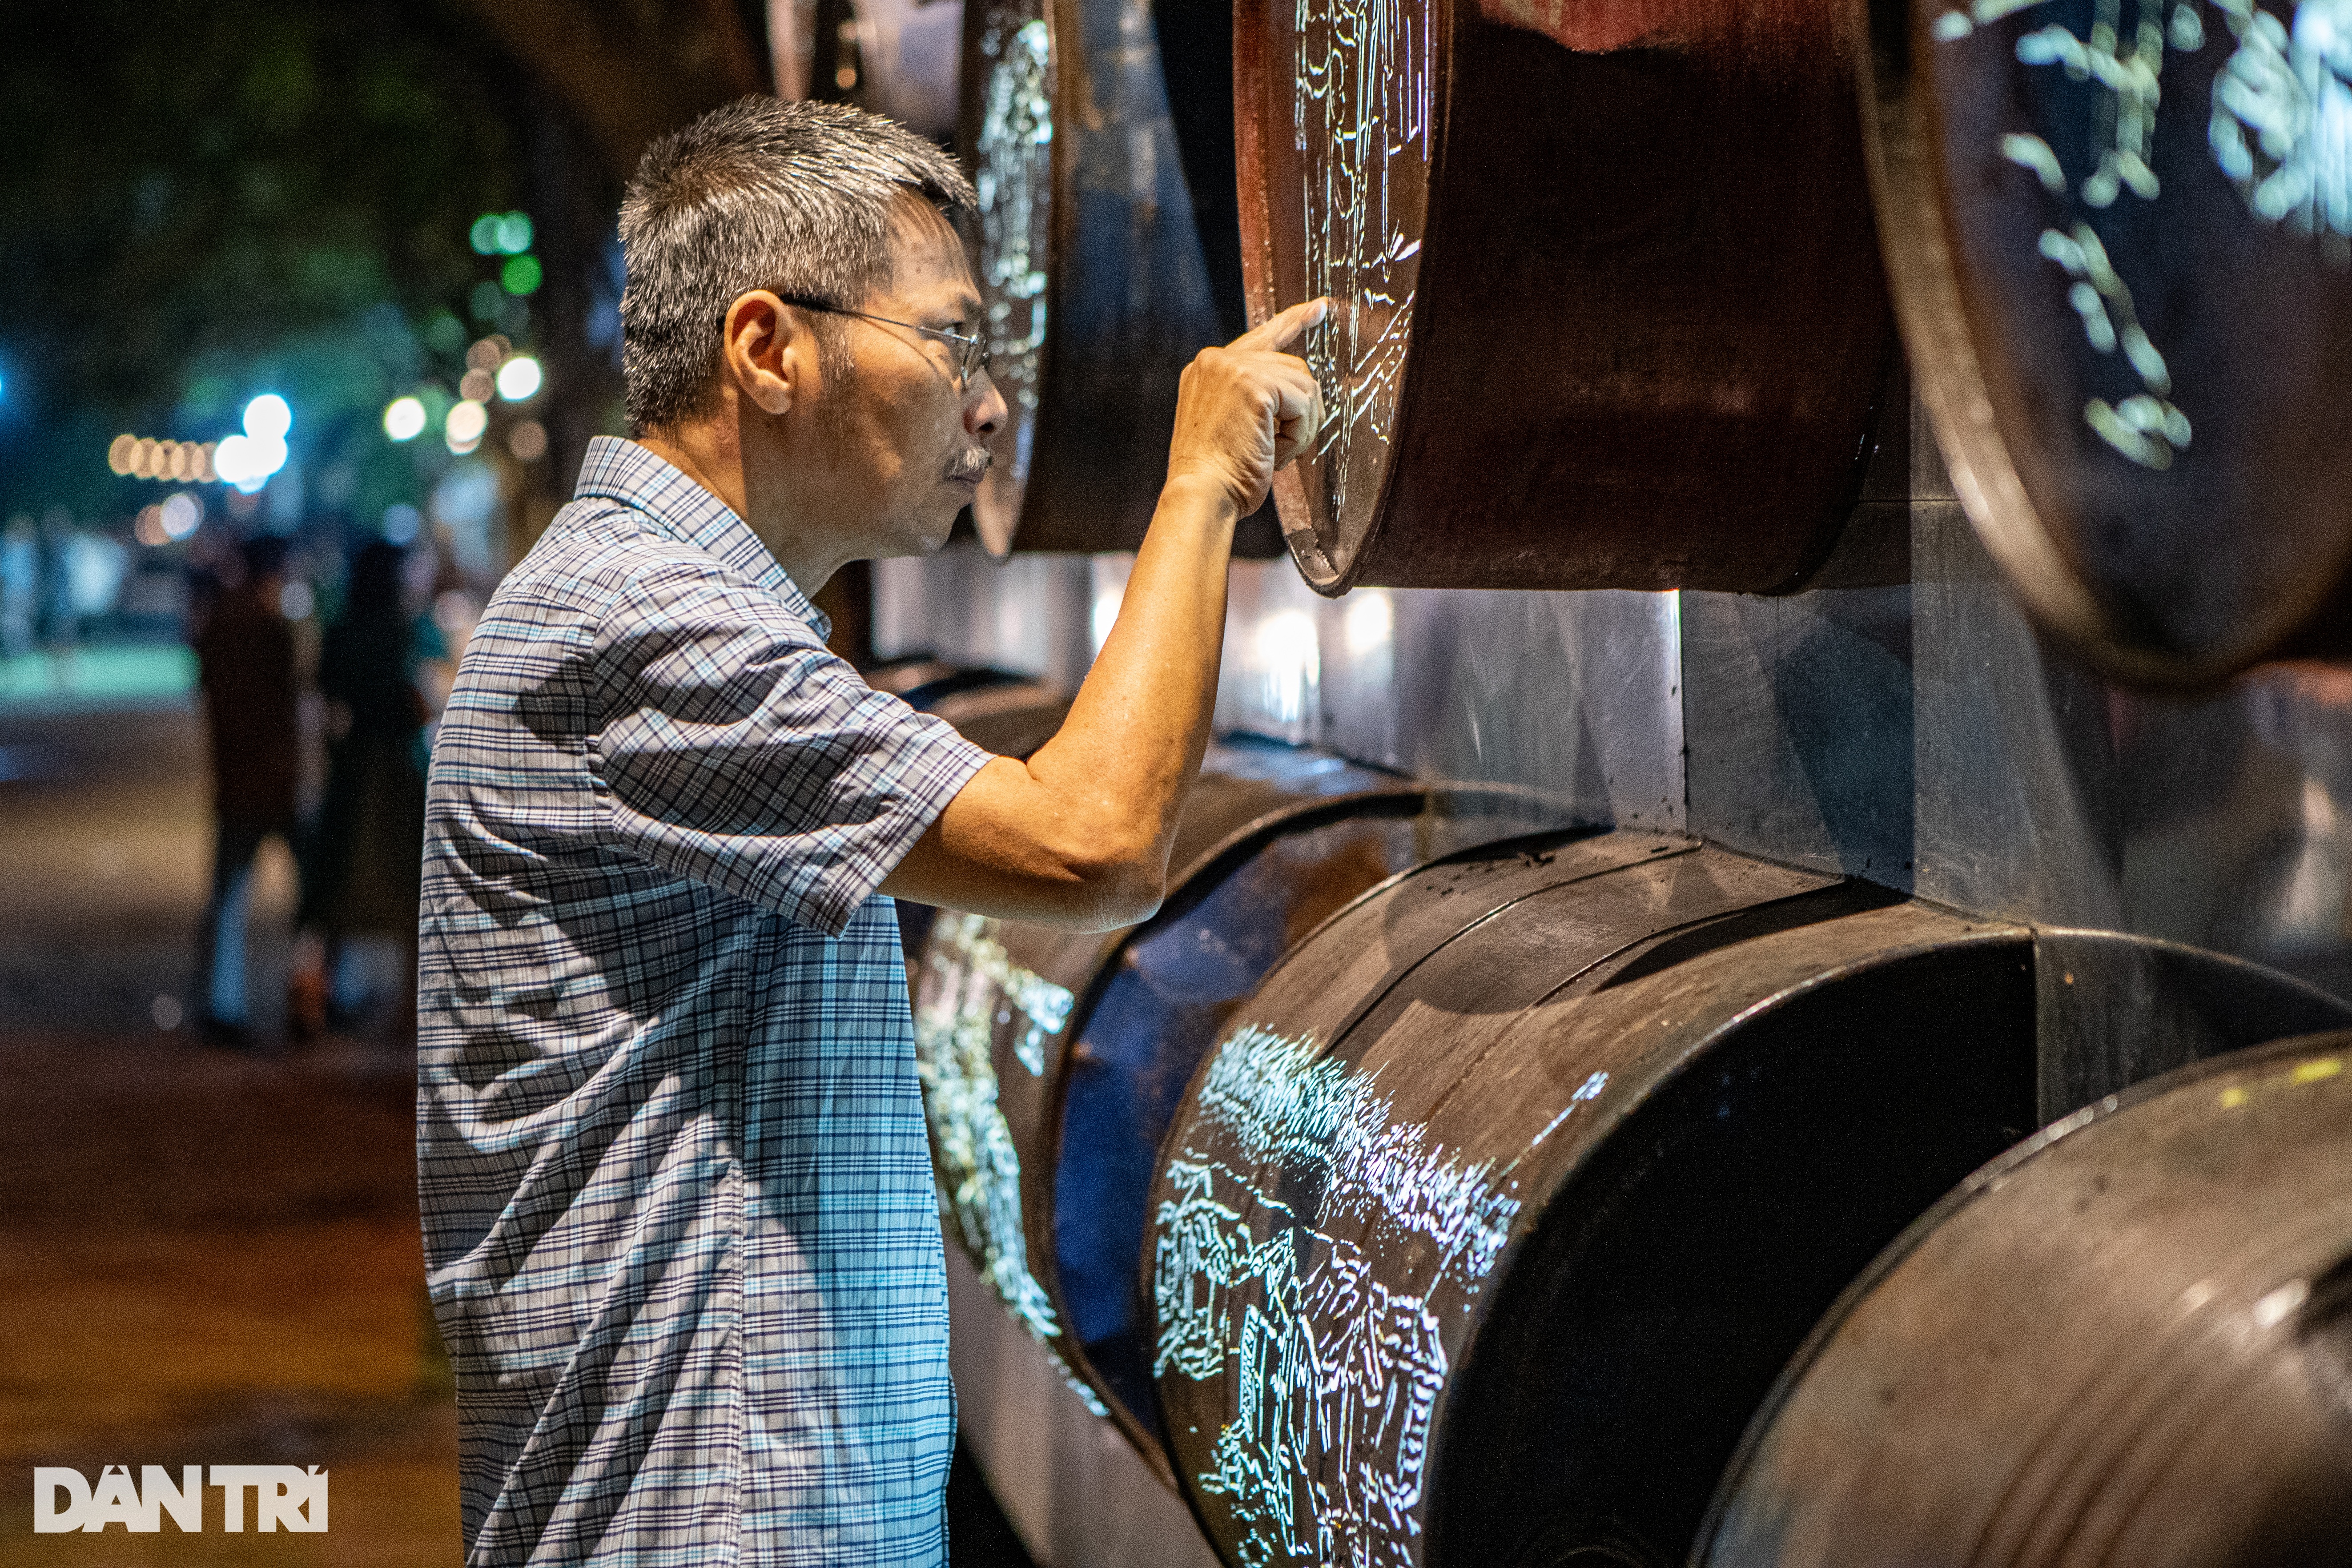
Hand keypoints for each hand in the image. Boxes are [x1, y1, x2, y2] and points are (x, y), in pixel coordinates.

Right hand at [1163, 298, 1327, 518]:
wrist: (1200, 495)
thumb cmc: (1216, 476)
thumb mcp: (1229, 426)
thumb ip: (1253, 399)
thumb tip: (1300, 391)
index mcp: (1207, 370)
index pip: (1260, 338)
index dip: (1293, 322)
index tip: (1318, 308)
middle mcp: (1216, 361)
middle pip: (1291, 366)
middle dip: (1301, 409)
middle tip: (1285, 448)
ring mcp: (1234, 369)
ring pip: (1302, 383)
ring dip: (1301, 426)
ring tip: (1276, 455)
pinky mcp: (1254, 386)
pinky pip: (1304, 403)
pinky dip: (1300, 435)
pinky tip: (1276, 455)